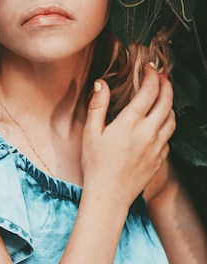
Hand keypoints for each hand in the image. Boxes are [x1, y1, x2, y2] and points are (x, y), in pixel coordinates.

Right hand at [81, 65, 175, 206]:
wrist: (109, 196)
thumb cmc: (96, 165)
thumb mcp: (91, 132)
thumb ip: (98, 105)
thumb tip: (102, 84)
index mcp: (131, 122)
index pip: (149, 90)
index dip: (151, 75)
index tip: (148, 67)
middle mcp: (149, 132)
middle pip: (167, 101)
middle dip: (166, 84)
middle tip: (161, 76)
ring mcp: (157, 146)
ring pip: (172, 118)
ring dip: (169, 104)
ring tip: (162, 98)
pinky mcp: (160, 159)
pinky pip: (169, 137)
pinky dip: (166, 126)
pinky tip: (157, 126)